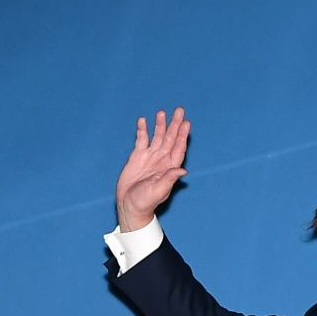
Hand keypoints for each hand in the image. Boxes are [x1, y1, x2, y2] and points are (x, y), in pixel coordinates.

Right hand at [115, 108, 190, 231]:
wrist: (129, 205)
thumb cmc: (146, 201)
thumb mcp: (159, 190)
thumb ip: (169, 179)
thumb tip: (183, 170)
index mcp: (169, 167)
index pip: (178, 147)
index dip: (182, 135)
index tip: (186, 123)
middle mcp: (161, 159)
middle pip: (169, 138)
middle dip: (174, 124)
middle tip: (179, 110)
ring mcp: (149, 157)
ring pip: (156, 137)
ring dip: (160, 125)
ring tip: (161, 113)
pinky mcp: (137, 156)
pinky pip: (141, 140)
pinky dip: (142, 130)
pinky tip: (142, 121)